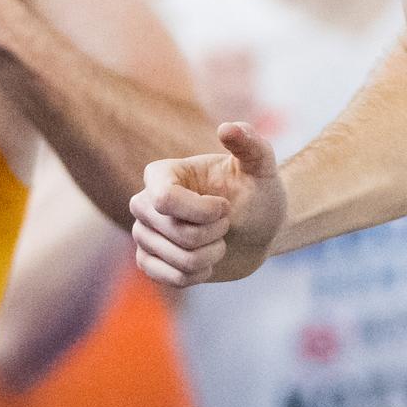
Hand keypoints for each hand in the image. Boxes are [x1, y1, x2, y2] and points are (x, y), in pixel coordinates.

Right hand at [128, 122, 285, 286]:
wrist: (259, 229)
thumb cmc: (258, 193)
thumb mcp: (261, 167)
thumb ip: (250, 142)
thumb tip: (228, 128)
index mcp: (162, 174)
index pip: (164, 199)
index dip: (202, 211)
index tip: (225, 207)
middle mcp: (144, 202)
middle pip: (173, 232)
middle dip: (212, 234)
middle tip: (225, 224)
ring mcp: (144, 234)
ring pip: (176, 259)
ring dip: (210, 255)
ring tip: (219, 242)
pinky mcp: (151, 262)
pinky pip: (171, 278)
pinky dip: (199, 274)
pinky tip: (208, 261)